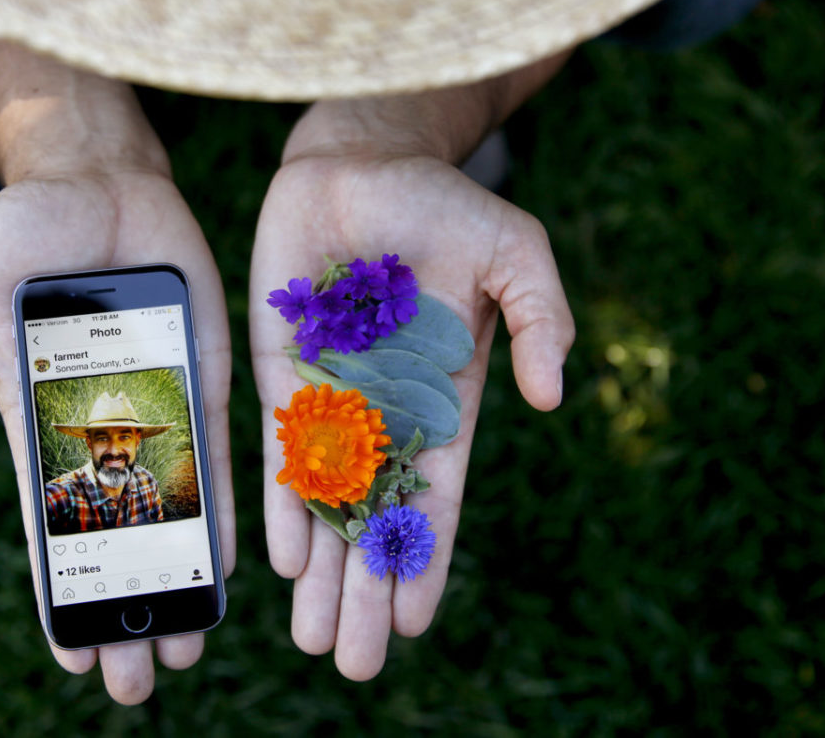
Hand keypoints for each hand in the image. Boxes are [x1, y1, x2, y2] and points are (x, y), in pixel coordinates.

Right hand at [0, 36, 234, 703]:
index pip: (49, 527)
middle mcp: (101, 429)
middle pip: (117, 536)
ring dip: (180, 578)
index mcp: (38, 423)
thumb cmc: (19, 231)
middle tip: (141, 683)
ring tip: (189, 648)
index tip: (76, 656)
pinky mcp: (206, 379)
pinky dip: (224, 512)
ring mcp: (159, 408)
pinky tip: (233, 567)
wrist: (99, 179)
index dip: (63, 592)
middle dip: (127, 606)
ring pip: (171, 510)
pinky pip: (219, 455)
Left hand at [250, 91, 573, 680]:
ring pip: (323, 500)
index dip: (425, 556)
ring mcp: (329, 395)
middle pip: (375, 518)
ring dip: (320, 570)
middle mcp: (386, 412)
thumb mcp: (516, 252)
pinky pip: (277, 449)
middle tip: (355, 664)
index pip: (437, 497)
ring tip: (313, 639)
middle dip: (367, 589)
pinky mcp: (279, 371)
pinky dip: (279, 502)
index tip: (416, 621)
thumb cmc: (444, 204)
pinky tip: (279, 557)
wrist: (362, 160)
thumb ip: (542, 319)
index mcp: (447, 399)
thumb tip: (547, 397)